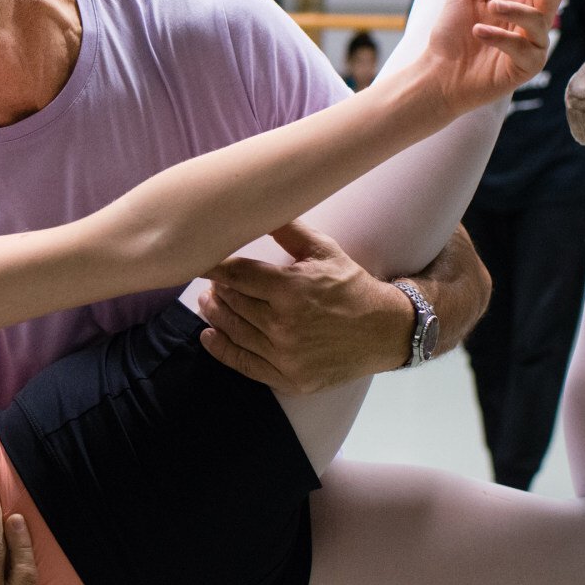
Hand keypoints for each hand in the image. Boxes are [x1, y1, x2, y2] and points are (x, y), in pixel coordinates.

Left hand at [197, 220, 412, 391]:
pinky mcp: (289, 378)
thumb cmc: (352, 286)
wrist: (385, 331)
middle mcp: (284, 325)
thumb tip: (259, 205)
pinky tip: (209, 335)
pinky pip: (244, 364)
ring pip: (235, 331)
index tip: (198, 261)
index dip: (214, 268)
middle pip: (234, 303)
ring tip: (208, 302)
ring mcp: (285, 355)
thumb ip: (288, 230)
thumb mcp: (324, 251)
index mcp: (291, 289)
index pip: (238, 275)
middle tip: (209, 283)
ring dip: (215, 315)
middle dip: (217, 290)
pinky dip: (221, 349)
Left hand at [421, 0, 584, 113]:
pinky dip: (502, 38)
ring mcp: (532, 45)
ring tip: (491, 8)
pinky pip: (524, 49)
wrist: (435, 71)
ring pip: (539, 22)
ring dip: (515, 11)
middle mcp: (530, 21)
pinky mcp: (526, 67)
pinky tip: (479, 32)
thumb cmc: (452, 31)